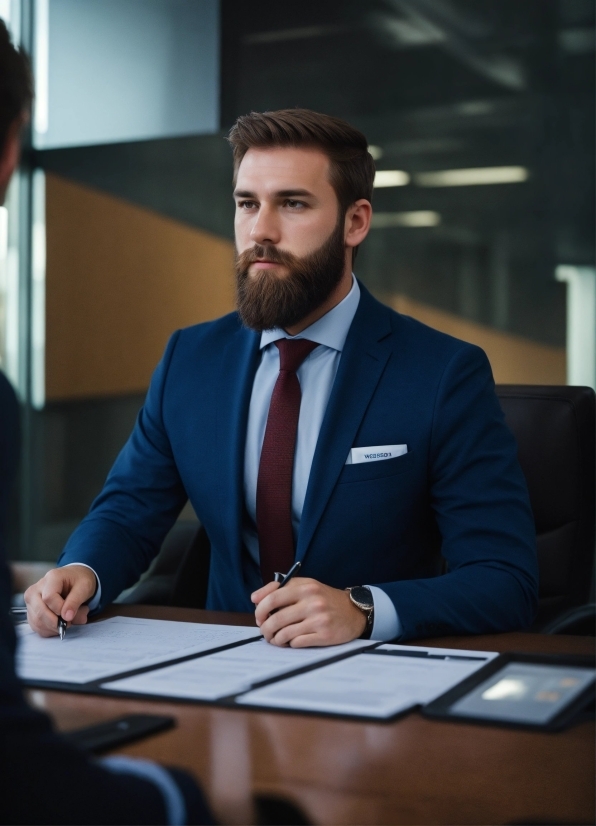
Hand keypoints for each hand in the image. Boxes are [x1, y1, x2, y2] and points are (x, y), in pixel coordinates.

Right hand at [24, 565, 95, 636]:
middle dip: (57, 622)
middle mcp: (36, 588)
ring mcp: (31, 601)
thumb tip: (67, 618)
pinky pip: (36, 627)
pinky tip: (60, 624)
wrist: (74, 580)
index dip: (60, 610)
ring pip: (37, 622)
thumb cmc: (80, 582)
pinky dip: (50, 630)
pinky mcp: (30, 611)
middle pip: (40, 612)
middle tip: (71, 621)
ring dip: (55, 627)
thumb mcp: (85, 587)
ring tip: (68, 620)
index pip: (49, 598)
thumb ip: (76, 601)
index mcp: (51, 578)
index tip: (71, 614)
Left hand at [251, 577, 366, 646]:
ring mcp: (319, 619)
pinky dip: (290, 644)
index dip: (260, 610)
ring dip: (276, 639)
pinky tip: (292, 641)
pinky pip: (297, 643)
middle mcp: (312, 602)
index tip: (258, 617)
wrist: (354, 611)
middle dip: (265, 629)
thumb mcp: (305, 586)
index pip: (272, 598)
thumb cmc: (324, 599)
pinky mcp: (325, 635)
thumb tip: (255, 598)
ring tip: (277, 638)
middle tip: (265, 631)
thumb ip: (279, 588)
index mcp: (305, 587)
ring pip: (284, 634)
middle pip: (276, 619)